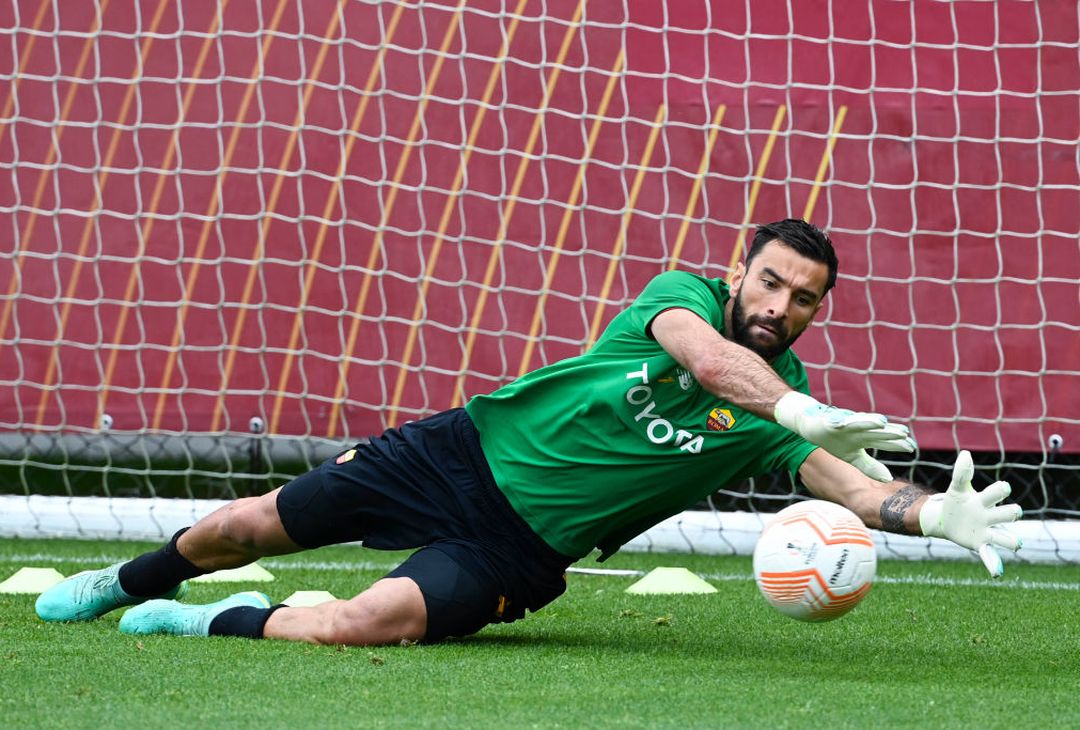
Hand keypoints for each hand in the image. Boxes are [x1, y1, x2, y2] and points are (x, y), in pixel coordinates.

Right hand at [774, 392, 915, 481]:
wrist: (813, 426)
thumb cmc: (835, 440)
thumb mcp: (853, 457)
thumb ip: (869, 466)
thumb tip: (888, 478)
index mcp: (865, 439)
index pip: (884, 442)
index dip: (897, 444)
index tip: (912, 447)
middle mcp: (858, 430)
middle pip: (876, 432)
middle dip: (888, 432)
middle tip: (904, 433)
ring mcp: (846, 425)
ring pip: (859, 423)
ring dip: (869, 422)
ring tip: (881, 422)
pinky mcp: (831, 421)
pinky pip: (836, 421)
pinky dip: (840, 421)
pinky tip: (844, 421)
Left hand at [918, 450, 1022, 576]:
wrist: (944, 518)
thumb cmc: (956, 501)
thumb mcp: (956, 487)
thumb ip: (961, 473)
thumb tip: (966, 454)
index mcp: (985, 500)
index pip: (998, 493)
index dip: (1001, 490)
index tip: (1003, 488)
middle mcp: (990, 516)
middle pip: (1007, 514)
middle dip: (1011, 513)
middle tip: (1013, 513)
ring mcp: (987, 532)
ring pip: (1004, 537)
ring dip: (1011, 540)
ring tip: (1016, 544)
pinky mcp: (979, 544)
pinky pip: (990, 555)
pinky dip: (993, 564)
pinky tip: (997, 573)